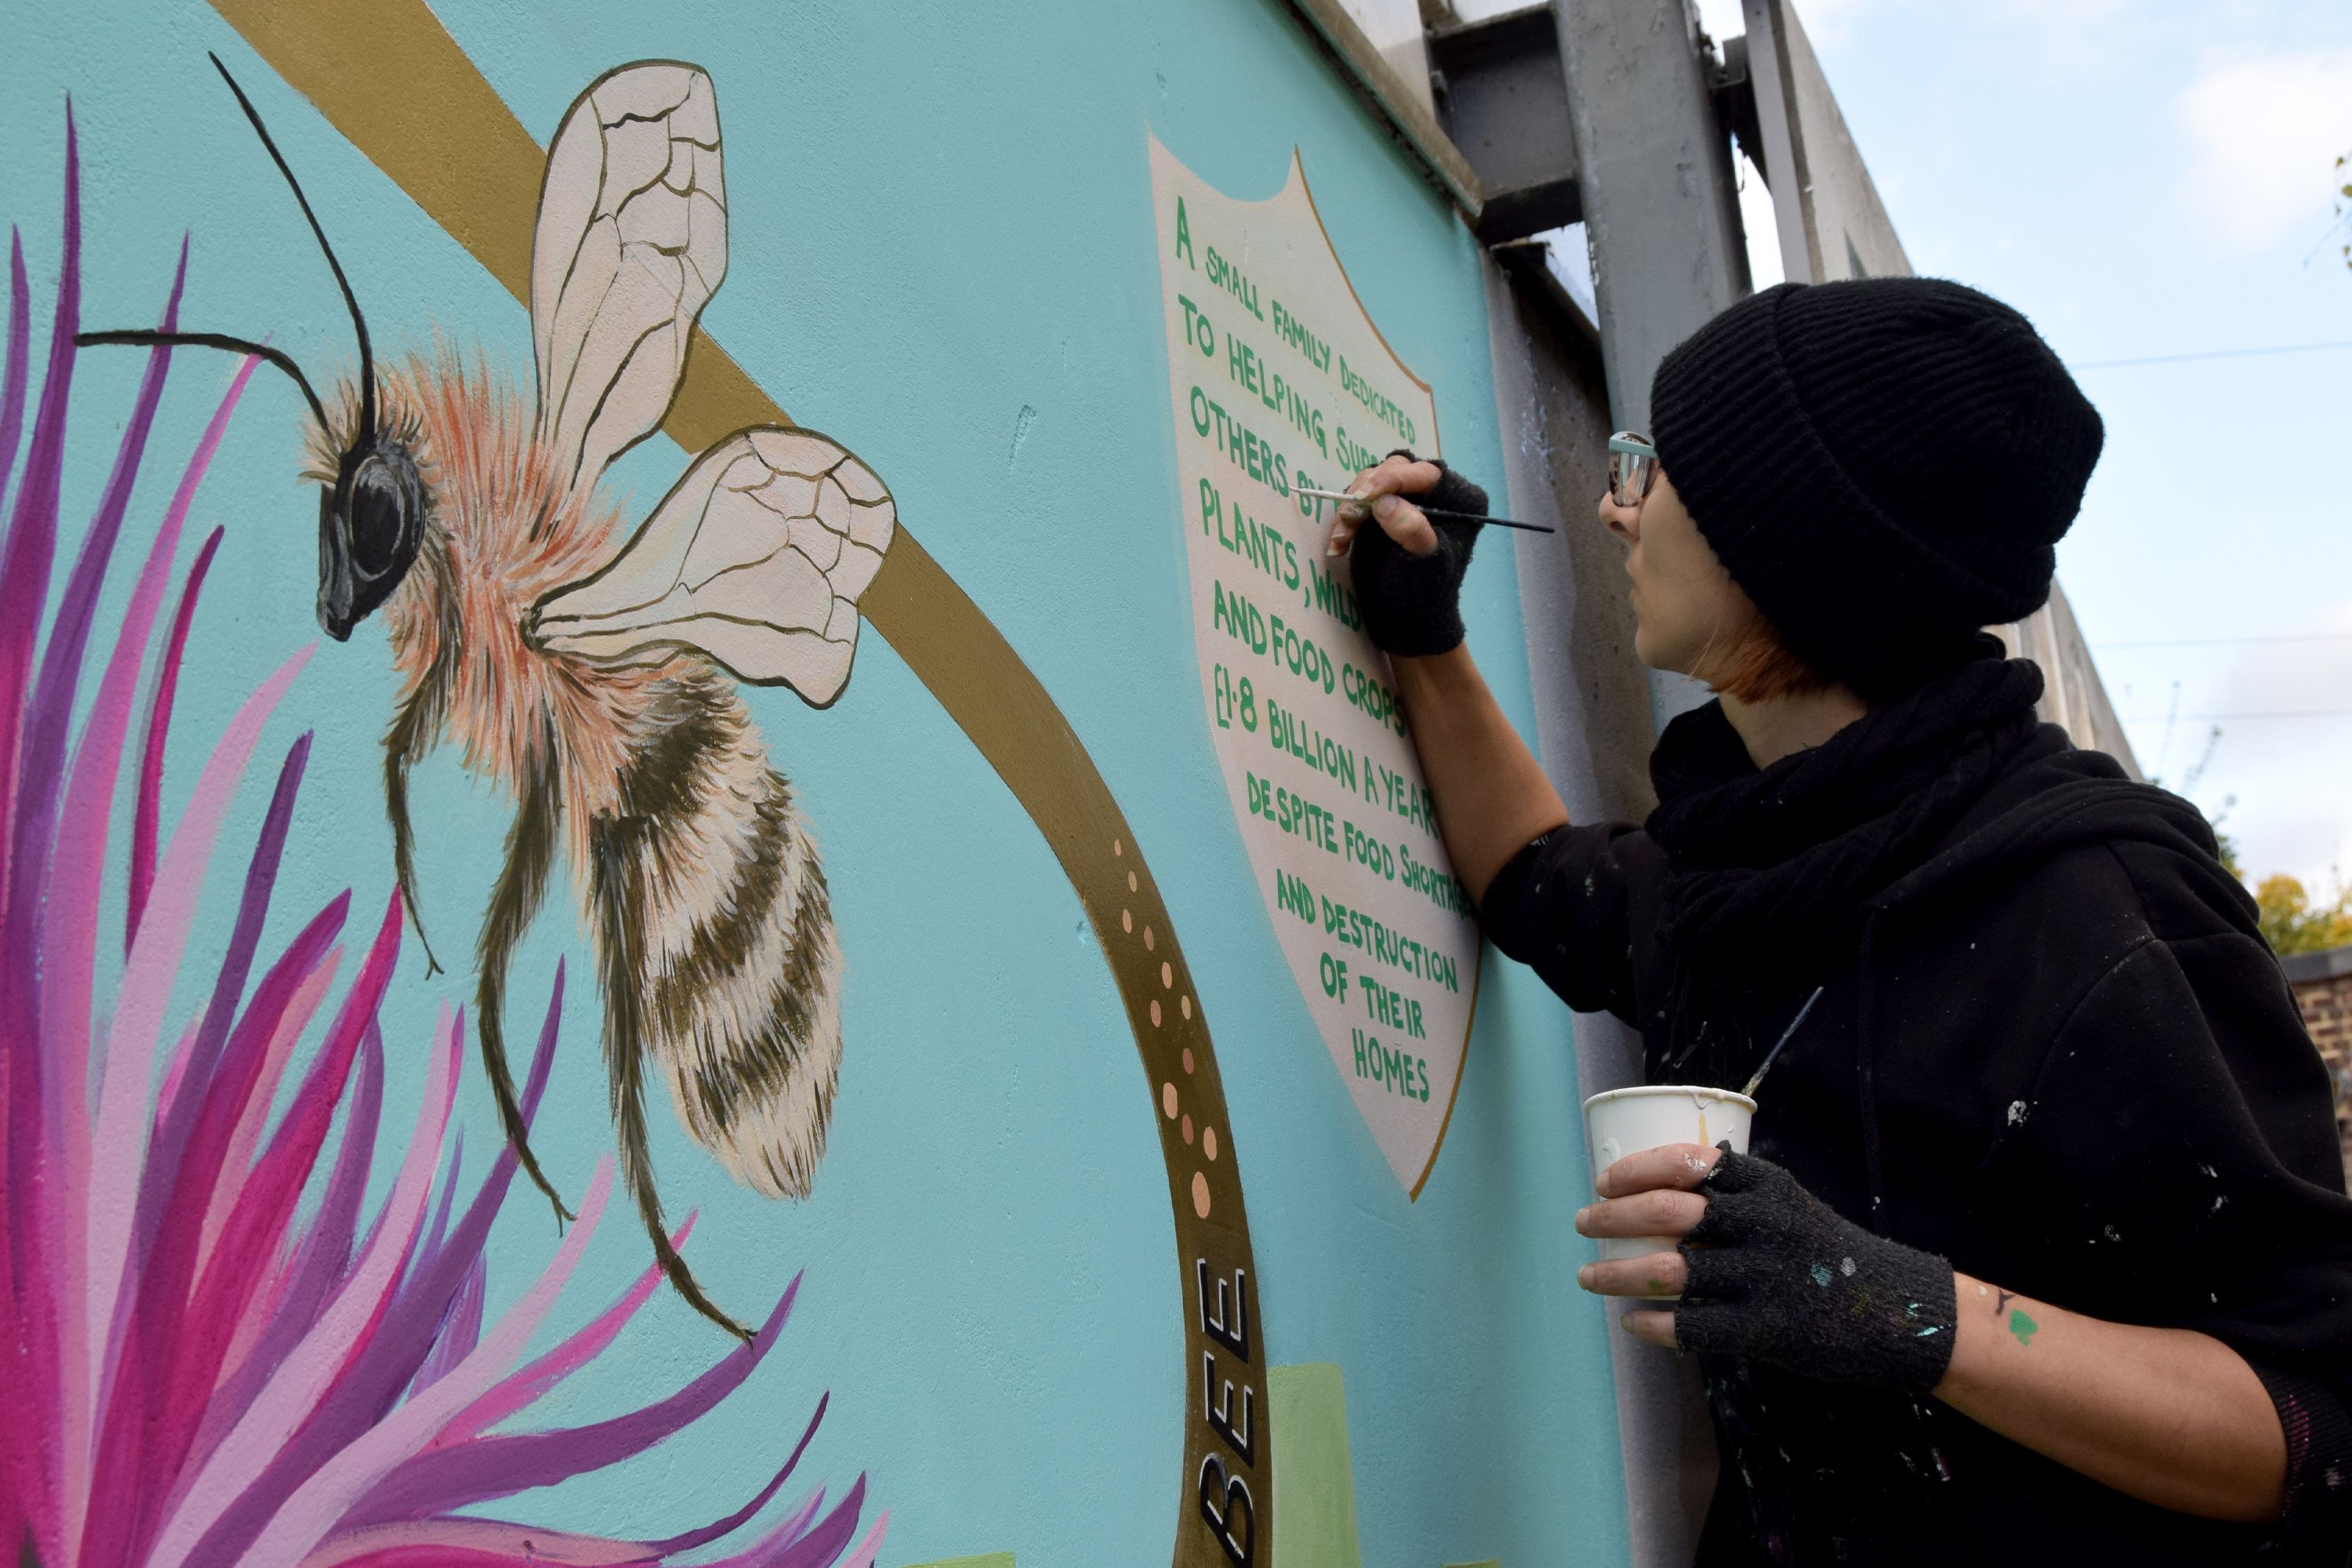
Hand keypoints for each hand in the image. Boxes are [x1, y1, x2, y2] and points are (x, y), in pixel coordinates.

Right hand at [1335, 449, 1488, 657]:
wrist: (1408, 623)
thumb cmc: (1426, 596)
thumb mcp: (1426, 566)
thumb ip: (1412, 531)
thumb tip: (1385, 502)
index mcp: (1459, 499)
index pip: (1425, 474)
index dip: (1391, 479)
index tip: (1363, 497)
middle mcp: (1434, 493)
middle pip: (1394, 470)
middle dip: (1366, 492)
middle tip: (1348, 519)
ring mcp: (1405, 501)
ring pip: (1371, 482)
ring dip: (1351, 508)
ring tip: (1341, 539)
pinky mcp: (1380, 514)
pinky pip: (1358, 502)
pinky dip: (1345, 521)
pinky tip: (1338, 545)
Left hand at [1577, 1143, 1960, 1391]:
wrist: (1892, 1310)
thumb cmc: (1826, 1254)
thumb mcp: (1790, 1205)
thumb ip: (1738, 1193)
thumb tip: (1665, 1179)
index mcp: (1767, 1186)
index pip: (1686, 1163)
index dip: (1635, 1170)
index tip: (1603, 1182)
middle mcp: (1763, 1225)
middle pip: (1667, 1212)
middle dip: (1612, 1217)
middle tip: (1582, 1222)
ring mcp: (1764, 1278)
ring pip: (1669, 1270)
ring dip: (1617, 1274)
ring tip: (1588, 1276)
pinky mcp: (1766, 1329)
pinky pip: (1692, 1326)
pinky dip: (1652, 1323)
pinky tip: (1631, 1321)